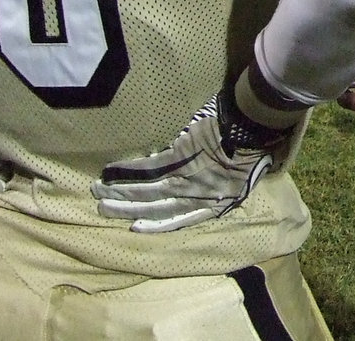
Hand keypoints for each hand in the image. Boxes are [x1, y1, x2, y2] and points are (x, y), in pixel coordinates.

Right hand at [91, 87, 291, 232]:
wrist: (256, 127)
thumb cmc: (253, 151)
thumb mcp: (240, 179)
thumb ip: (218, 188)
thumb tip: (202, 186)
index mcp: (213, 203)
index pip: (178, 219)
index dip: (156, 225)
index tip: (135, 228)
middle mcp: (194, 194)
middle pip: (155, 206)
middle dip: (127, 209)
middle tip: (102, 210)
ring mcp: (184, 175)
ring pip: (147, 188)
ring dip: (120, 191)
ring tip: (98, 191)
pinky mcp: (177, 154)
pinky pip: (148, 166)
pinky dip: (127, 170)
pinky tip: (111, 172)